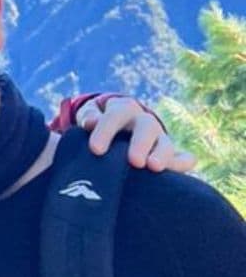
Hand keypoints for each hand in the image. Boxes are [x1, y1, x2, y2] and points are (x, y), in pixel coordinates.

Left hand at [79, 95, 196, 172]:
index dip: (106, 131)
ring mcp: (158, 137)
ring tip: (155, 167)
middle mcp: (144, 121)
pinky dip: (184, 162)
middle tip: (135, 161)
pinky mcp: (167, 154)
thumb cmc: (96, 123)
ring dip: (162, 154)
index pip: (116, 115)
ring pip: (165, 142)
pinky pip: (181, 157)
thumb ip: (89, 116)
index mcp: (123, 109)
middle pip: (147, 127)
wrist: (114, 126)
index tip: (96, 149)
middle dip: (141, 143)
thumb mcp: (90, 115)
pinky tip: (188, 166)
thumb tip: (90, 122)